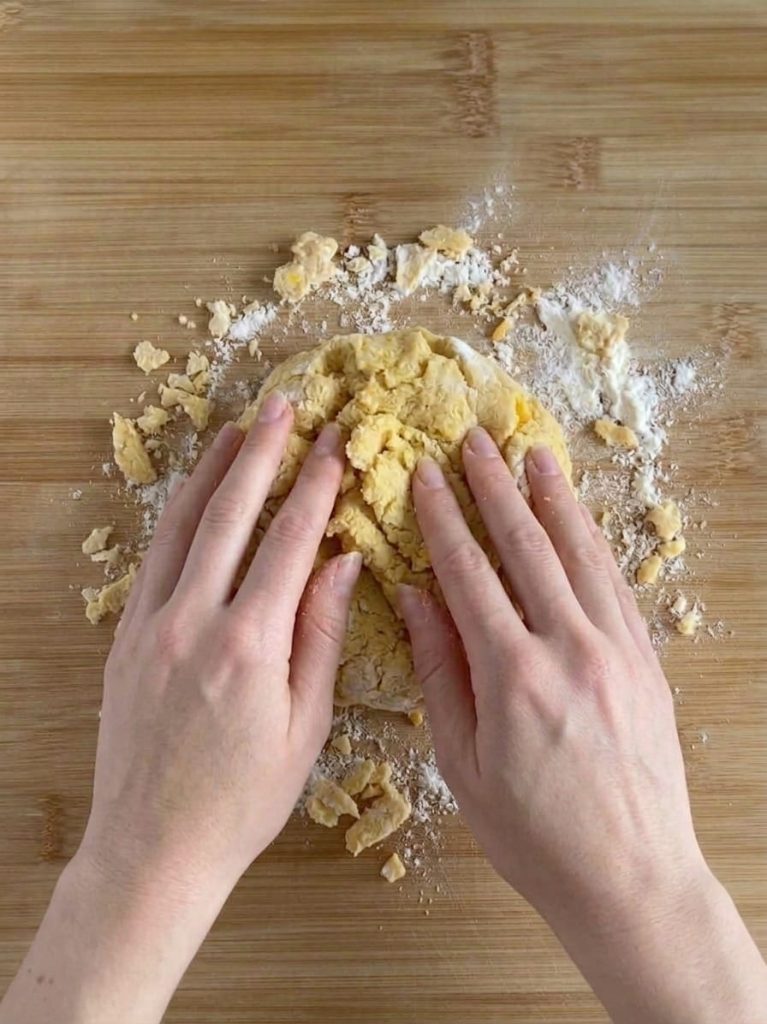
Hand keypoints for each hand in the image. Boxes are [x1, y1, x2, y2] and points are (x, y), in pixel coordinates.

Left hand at [1, 394, 360, 1023]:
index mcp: (249, 646)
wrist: (152, 848)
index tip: (335, 444)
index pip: (289, 542)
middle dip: (261, 452)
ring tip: (238, 430)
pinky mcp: (125, 638)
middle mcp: (193, 623)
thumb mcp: (304, 727)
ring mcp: (150, 626)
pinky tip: (196, 498)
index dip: (316, 485)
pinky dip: (178, 517)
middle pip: (230, 515)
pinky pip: (154, 558)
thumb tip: (343, 564)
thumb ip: (322, 636)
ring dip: (213, 472)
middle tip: (284, 405)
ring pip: (181, 526)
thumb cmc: (241, 800)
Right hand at [399, 428, 766, 1023]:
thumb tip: (414, 598)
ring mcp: (617, 651)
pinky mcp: (646, 662)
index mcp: (513, 676)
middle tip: (474, 441)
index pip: (469, 573)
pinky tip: (580, 520)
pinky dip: (594, 544)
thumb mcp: (462, 764)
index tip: (424, 476)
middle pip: (526, 548)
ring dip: (553, 500)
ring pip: (579, 554)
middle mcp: (570, 649)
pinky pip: (616, 586)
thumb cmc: (534, 836)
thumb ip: (439, 672)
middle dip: (494, 489)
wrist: (630, 879)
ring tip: (533, 456)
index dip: (443, 519)